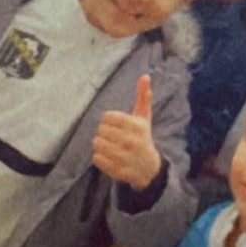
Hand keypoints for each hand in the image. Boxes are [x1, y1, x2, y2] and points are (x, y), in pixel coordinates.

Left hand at [93, 75, 161, 189]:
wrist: (149, 169)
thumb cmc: (143, 138)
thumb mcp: (144, 118)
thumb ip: (143, 96)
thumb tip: (145, 76)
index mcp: (136, 126)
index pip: (107, 117)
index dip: (109, 121)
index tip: (117, 126)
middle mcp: (131, 141)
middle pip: (100, 130)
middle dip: (104, 133)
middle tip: (113, 138)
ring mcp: (124, 157)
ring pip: (97, 144)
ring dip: (100, 145)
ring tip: (110, 147)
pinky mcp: (117, 170)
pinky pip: (96, 158)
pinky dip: (99, 158)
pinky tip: (109, 158)